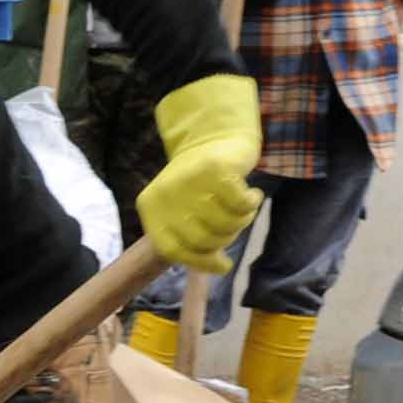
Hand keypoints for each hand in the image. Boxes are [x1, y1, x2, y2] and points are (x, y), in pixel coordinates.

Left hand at [142, 72, 265, 274]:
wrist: (214, 136)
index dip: (200, 261)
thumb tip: (215, 266)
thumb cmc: (201, 185)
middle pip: (203, 240)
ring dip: (242, 220)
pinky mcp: (215, 168)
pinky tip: (251, 193)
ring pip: (225, 223)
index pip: (172, 249)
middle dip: (226, 239)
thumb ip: (191, 238)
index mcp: (151, 207)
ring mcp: (189, 180)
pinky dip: (252, 203)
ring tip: (242, 207)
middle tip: (234, 224)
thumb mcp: (183, 210)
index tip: (222, 264)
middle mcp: (166, 194)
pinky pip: (242, 205)